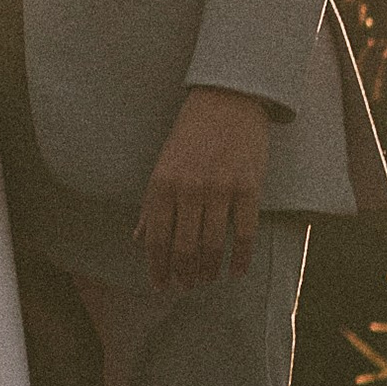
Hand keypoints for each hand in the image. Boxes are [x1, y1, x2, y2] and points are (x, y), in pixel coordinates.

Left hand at [137, 86, 271, 289]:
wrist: (227, 99)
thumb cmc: (191, 134)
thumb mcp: (162, 166)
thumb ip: (151, 205)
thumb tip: (138, 240)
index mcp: (162, 184)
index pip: (157, 240)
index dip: (158, 269)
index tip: (162, 286)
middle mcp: (189, 189)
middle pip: (185, 249)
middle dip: (184, 275)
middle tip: (187, 285)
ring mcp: (220, 189)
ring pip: (213, 246)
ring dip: (209, 270)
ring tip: (207, 279)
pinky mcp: (248, 187)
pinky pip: (244, 234)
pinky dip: (240, 259)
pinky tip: (236, 272)